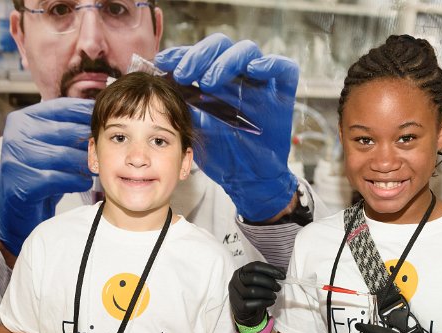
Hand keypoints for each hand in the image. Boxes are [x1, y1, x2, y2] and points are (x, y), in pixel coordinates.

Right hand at [0, 98, 93, 255]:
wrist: (17, 206)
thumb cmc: (40, 171)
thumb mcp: (50, 145)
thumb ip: (67, 129)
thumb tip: (99, 113)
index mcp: (23, 119)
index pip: (62, 108)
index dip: (86, 113)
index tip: (108, 120)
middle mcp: (16, 134)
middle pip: (66, 132)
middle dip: (89, 141)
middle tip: (108, 148)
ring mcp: (16, 158)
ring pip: (64, 156)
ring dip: (85, 163)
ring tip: (99, 168)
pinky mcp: (21, 182)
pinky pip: (57, 179)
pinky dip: (75, 181)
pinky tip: (85, 183)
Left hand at [156, 34, 298, 221]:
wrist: (246, 178)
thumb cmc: (222, 152)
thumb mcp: (194, 123)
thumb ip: (181, 99)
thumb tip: (158, 76)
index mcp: (217, 78)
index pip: (199, 54)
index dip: (181, 53)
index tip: (162, 62)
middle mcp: (238, 75)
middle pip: (222, 45)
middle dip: (200, 56)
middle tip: (184, 73)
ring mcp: (261, 82)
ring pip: (247, 51)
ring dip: (225, 61)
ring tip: (209, 82)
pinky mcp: (282, 92)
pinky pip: (283, 67)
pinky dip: (269, 63)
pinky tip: (254, 69)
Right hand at [229, 261, 284, 326]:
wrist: (244, 310)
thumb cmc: (253, 292)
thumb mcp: (259, 282)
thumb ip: (269, 274)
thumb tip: (282, 270)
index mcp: (241, 271)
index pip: (255, 266)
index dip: (270, 269)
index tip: (282, 276)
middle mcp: (235, 280)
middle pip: (254, 278)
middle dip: (270, 283)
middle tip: (278, 288)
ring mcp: (235, 293)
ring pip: (253, 291)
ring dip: (268, 293)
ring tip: (274, 296)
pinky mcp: (238, 306)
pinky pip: (252, 304)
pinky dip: (264, 302)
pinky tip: (271, 302)